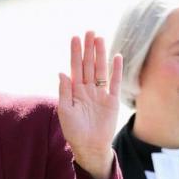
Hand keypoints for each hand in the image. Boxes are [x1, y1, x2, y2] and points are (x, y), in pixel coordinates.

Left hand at [57, 31, 121, 178]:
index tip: (75, 38)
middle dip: (88, 48)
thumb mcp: (65, 110)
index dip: (75, 53)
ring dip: (100, 54)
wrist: (89, 146)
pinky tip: (116, 57)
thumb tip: (61, 72)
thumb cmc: (74, 131)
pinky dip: (116, 70)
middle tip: (89, 31)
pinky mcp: (112, 101)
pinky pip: (115, 83)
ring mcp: (100, 94)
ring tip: (100, 38)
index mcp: (74, 91)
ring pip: (100, 70)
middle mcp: (87, 89)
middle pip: (88, 64)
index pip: (75, 67)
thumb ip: (64, 91)